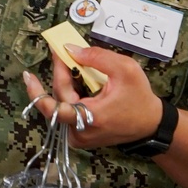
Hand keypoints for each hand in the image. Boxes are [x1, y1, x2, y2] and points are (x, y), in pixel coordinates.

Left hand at [22, 44, 163, 149]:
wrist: (151, 124)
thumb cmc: (140, 98)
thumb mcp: (125, 69)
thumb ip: (97, 57)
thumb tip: (70, 50)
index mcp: (90, 119)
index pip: (53, 108)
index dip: (43, 85)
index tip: (36, 68)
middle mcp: (79, 132)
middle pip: (58, 100)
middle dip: (59, 75)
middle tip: (59, 54)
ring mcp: (78, 136)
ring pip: (61, 106)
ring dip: (63, 84)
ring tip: (66, 64)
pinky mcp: (79, 136)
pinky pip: (67, 111)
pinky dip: (69, 94)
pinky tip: (73, 79)